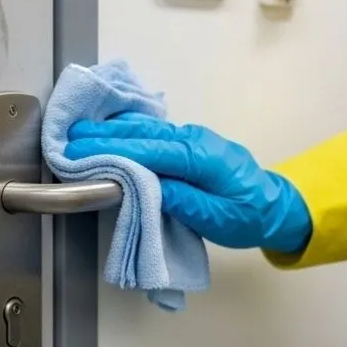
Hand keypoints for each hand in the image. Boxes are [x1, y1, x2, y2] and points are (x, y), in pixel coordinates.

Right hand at [65, 113, 311, 253]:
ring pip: (145, 128)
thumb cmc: (248, 217)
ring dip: (111, 130)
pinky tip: (108, 128)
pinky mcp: (188, 142)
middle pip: (142, 132)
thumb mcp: (216, 218)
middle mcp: (194, 140)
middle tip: (69, 137)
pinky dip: (127, 130)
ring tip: (79, 132)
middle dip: (103, 135)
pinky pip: (153, 131)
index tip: (81, 150)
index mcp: (201, 158)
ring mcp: (192, 137)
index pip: (148, 150)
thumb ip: (181, 199)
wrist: (277, 207)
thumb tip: (145, 184)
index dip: (112, 149)